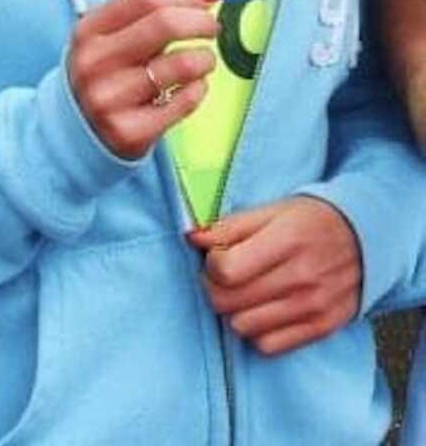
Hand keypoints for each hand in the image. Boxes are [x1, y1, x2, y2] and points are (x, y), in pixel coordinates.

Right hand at [67, 0, 219, 160]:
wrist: (78, 132)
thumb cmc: (106, 74)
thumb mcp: (109, 38)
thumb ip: (149, 14)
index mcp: (88, 31)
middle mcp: (94, 63)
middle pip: (164, 24)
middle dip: (201, 22)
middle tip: (212, 28)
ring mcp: (110, 99)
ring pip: (182, 64)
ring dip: (205, 58)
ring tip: (203, 61)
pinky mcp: (130, 132)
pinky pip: (185, 101)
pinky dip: (199, 89)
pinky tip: (192, 87)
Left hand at [189, 197, 361, 354]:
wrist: (366, 239)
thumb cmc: (311, 220)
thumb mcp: (273, 210)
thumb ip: (231, 225)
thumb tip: (191, 237)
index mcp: (286, 240)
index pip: (225, 270)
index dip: (210, 264)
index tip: (217, 256)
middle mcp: (300, 277)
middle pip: (228, 302)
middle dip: (215, 288)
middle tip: (225, 275)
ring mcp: (312, 307)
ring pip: (242, 327)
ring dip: (235, 311)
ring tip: (245, 292)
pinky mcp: (320, 328)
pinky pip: (268, 346)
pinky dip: (257, 332)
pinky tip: (263, 311)